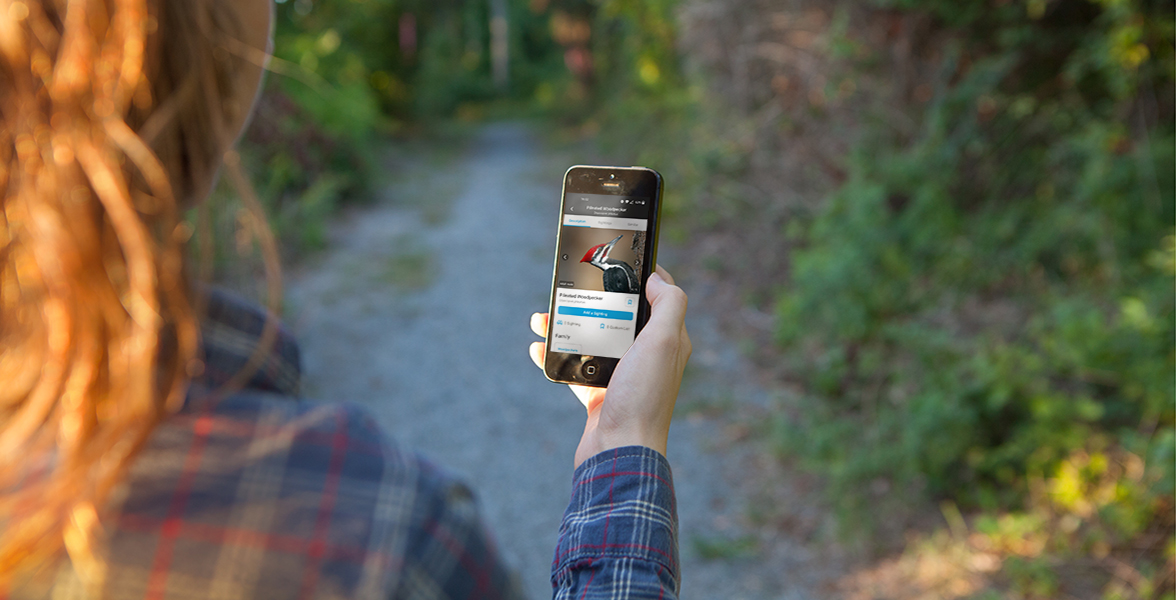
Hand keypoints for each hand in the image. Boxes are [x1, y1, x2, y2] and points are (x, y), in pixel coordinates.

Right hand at [530, 265, 691, 466]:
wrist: (618, 453)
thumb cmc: (642, 399)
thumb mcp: (662, 343)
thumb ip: (668, 305)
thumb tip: (657, 278)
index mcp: (667, 342)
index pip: (659, 297)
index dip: (642, 276)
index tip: (620, 260)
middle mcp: (647, 357)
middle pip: (619, 315)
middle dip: (594, 299)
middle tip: (571, 287)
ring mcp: (622, 376)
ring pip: (593, 338)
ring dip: (567, 325)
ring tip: (544, 317)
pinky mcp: (600, 394)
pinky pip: (576, 367)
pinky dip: (557, 355)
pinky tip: (539, 346)